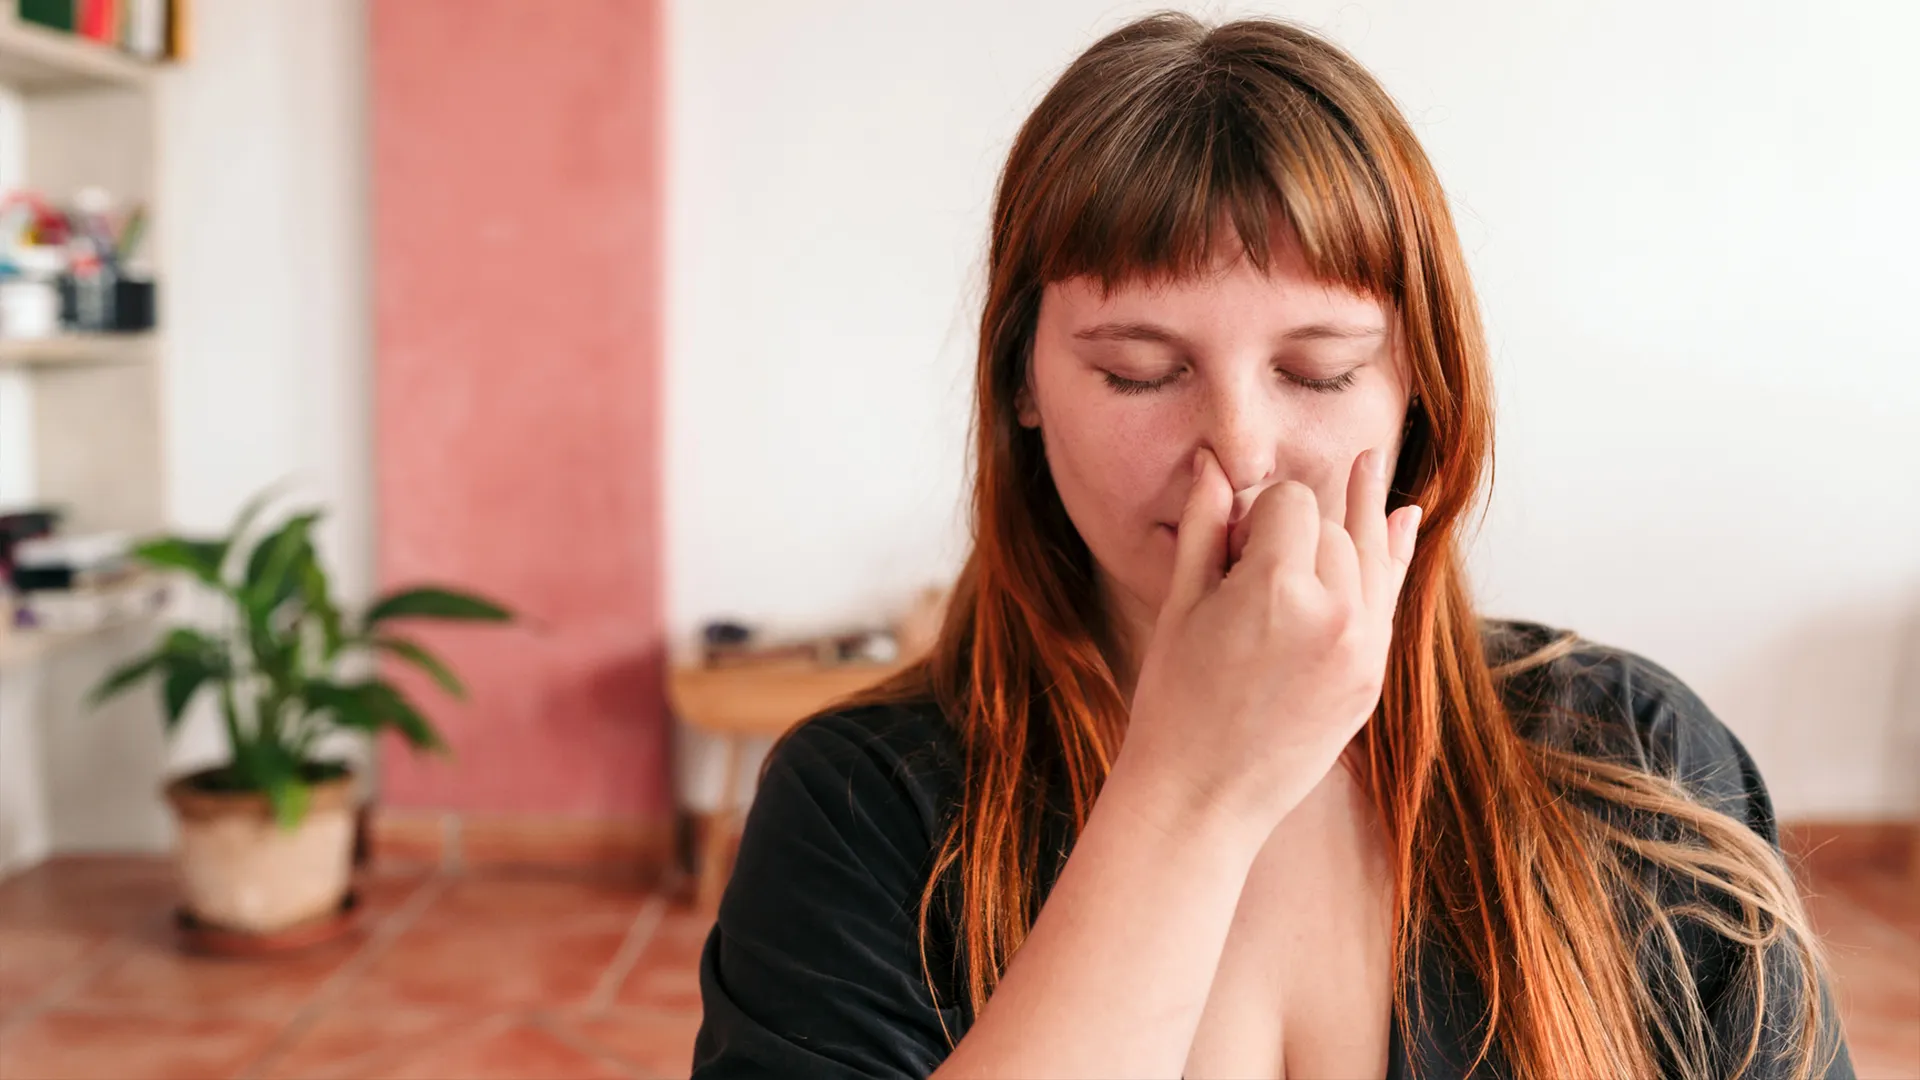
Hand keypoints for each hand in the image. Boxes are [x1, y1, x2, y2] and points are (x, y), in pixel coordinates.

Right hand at [1116, 445, 1421, 833]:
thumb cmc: (1173, 701)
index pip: (1289, 501)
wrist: (1201, 797)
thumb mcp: (1181, 605)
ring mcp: (1361, 649)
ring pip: (1370, 556)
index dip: (1257, 508)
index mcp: (1275, 589)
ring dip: (1355, 525)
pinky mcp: (1372, 678)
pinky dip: (1394, 559)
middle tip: (1250, 553)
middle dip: (1298, 523)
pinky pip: (1390, 600)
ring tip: (1369, 467)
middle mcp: (1332, 614)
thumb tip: (1214, 463)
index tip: (1229, 535)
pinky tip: (1401, 518)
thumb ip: (1207, 528)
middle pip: (1331, 526)